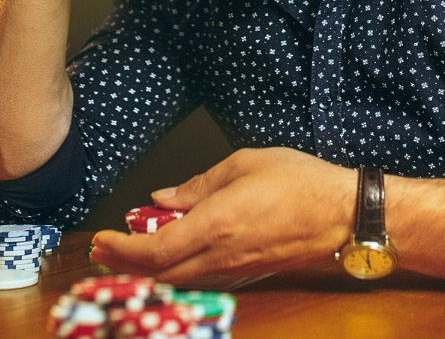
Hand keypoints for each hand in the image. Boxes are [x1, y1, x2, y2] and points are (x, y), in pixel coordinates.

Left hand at [89, 148, 354, 282]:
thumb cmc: (301, 183)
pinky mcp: (248, 271)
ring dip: (147, 270)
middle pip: (160, 273)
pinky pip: (201, 277)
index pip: (154, 250)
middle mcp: (222, 254)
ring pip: (179, 279)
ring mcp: (235, 267)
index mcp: (216, 224)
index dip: (122, 249)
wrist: (343, 214)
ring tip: (127, 255)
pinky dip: (175, 270)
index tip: (103, 239)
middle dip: (124, 264)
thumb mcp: (244, 164)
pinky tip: (170, 257)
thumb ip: (198, 184)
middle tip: (101, 251)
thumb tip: (164, 197)